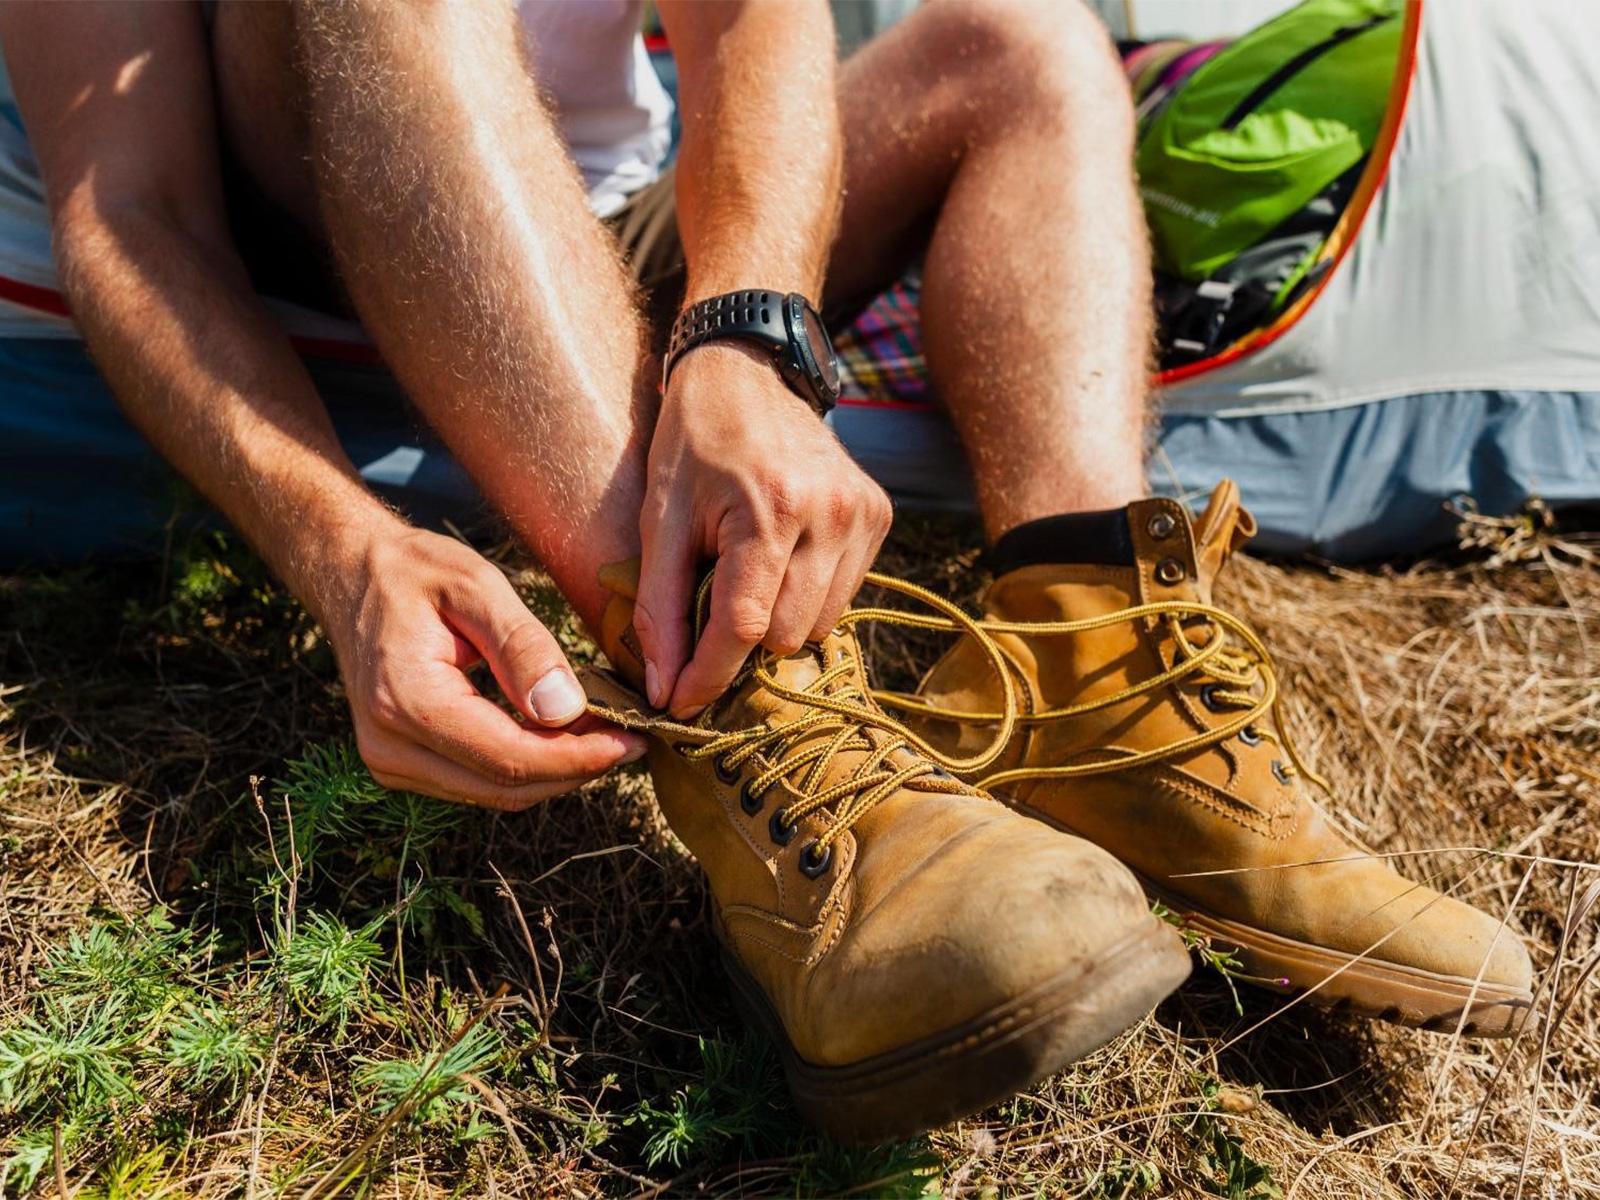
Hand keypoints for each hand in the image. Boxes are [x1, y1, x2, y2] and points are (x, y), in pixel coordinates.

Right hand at [319, 525, 647, 808]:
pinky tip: (560, 733)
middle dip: (576, 769)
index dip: (579, 758)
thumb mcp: (477, 586)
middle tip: (631, 734)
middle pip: (507, 788)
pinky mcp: (402, 766)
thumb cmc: (416, 571)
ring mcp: (391, 763)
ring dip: (555, 770)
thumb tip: (566, 710)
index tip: (634, 737)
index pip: (509, 759)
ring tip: (602, 730)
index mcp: (406, 701)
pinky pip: (478, 781)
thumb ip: (523, 647)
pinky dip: (526, 765)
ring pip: (496, 793)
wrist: (352, 576)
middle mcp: (390, 747)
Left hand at [636, 342, 892, 717]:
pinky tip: (782, 553)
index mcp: (772, 510)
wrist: (749, 370)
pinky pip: (843, 596)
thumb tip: (666, 692)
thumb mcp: (661, 521)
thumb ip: (660, 610)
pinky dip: (806, 594)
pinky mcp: (879, 516)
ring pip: (818, 627)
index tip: (680, 705)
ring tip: (748, 569)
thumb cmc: (693, 444)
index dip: (708, 676)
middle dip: (742, 640)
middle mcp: (831, 514)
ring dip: (777, 619)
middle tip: (710, 601)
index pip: (744, 627)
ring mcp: (863, 515)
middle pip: (785, 639)